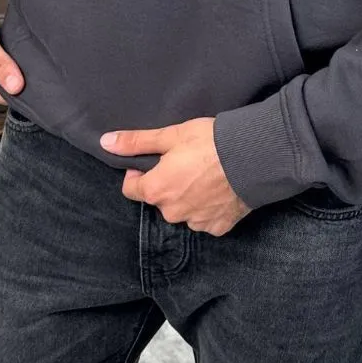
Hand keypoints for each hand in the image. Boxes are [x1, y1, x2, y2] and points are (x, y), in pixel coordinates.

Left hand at [101, 117, 249, 234]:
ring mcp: (196, 222)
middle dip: (167, 184)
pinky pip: (206, 219)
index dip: (139, 173)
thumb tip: (106, 142)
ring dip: (189, 197)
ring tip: (207, 175)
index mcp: (156, 190)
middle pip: (160, 200)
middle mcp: (172, 212)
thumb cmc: (211, 143)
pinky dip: (209, 207)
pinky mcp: (218, 227)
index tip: (156, 160)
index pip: (131, 188)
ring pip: (183, 210)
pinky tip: (220, 190)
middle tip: (187, 164)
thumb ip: (136, 142)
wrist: (255, 158)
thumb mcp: (171, 135)